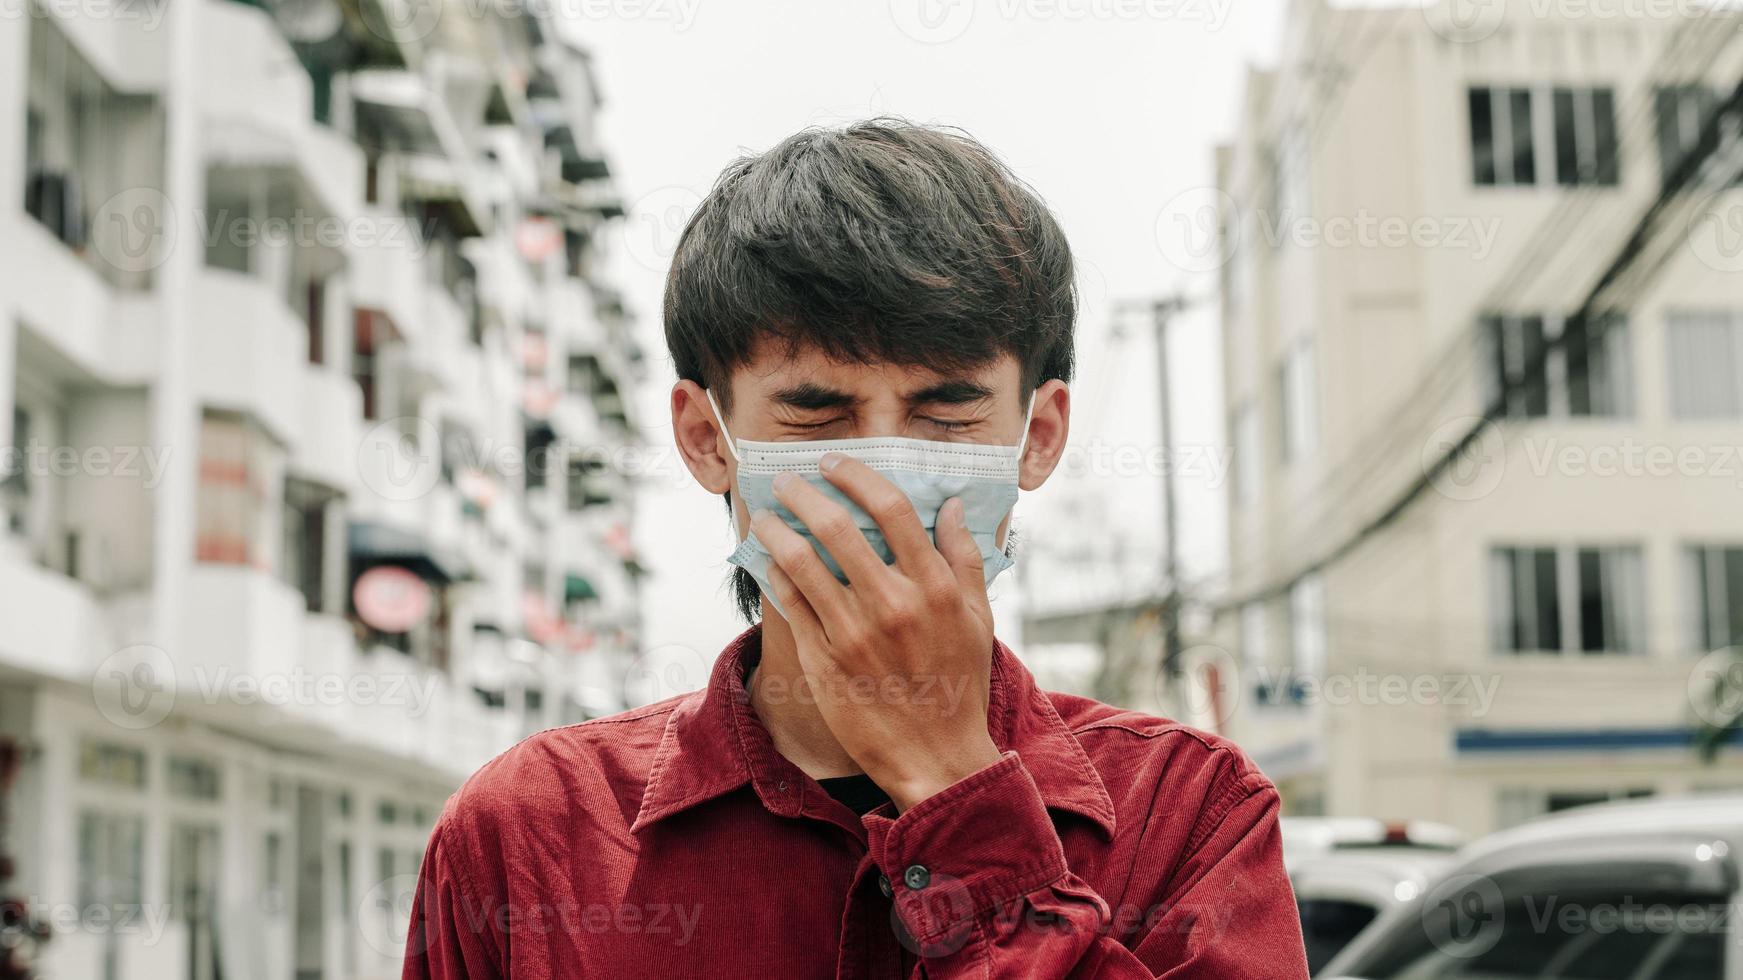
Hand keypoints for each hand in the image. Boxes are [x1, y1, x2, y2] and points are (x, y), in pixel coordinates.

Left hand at [754, 452, 1003, 810]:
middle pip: (837, 527)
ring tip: (765, 517)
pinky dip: (775, 576)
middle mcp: (893, 605)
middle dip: (804, 494)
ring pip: (801, 562)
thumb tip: (953, 506)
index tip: (835, 463)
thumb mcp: (977, 618)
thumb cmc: (960, 684)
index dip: (857, 476)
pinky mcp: (824, 662)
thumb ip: (964, 558)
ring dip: (777, 531)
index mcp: (934, 588)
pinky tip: (768, 562)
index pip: (892, 509)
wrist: (936, 758)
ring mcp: (853, 634)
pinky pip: (790, 606)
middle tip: (789, 480)